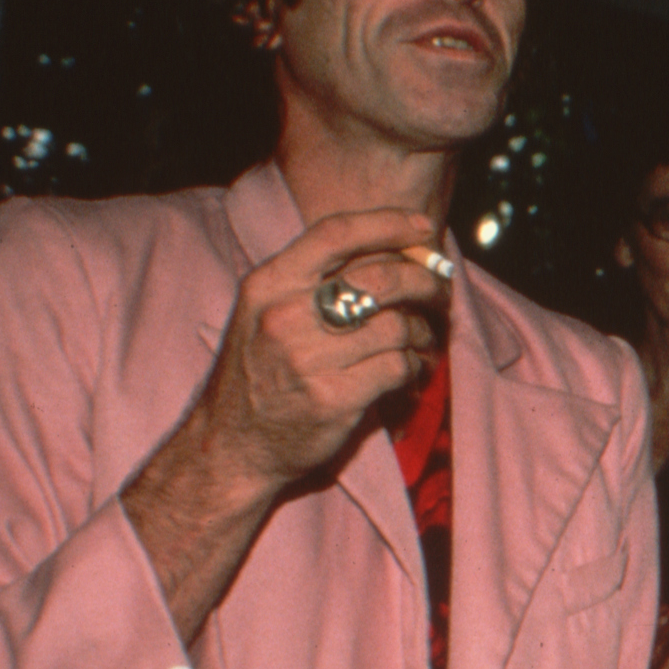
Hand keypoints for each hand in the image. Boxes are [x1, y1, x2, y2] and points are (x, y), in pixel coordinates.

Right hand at [191, 206, 451, 492]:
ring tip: (419, 338)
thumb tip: (393, 251)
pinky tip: (407, 370)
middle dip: (423, 281)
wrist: (230, 445)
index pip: (334, 234)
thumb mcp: (265, 312)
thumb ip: (315, 281)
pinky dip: (412, 366)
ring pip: (396, 325)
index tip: (422, 228)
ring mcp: (307, 360)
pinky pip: (397, 367)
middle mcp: (285, 316)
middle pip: (379, 278)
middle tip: (439, 291)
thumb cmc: (258, 372)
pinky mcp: (333, 399)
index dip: (386, 223)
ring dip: (420, 331)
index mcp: (268, 285)